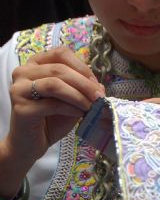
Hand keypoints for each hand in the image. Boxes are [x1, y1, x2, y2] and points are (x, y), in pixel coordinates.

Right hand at [1, 47, 104, 194]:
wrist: (31, 145)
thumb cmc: (51, 119)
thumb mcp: (71, 99)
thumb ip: (82, 88)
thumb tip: (100, 86)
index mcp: (36, 64)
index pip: (61, 54)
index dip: (82, 67)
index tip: (96, 84)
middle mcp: (23, 72)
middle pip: (60, 69)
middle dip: (85, 83)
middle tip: (99, 97)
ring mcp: (19, 89)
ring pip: (55, 84)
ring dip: (78, 95)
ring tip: (91, 106)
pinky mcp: (21, 108)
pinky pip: (51, 104)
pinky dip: (70, 108)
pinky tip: (79, 114)